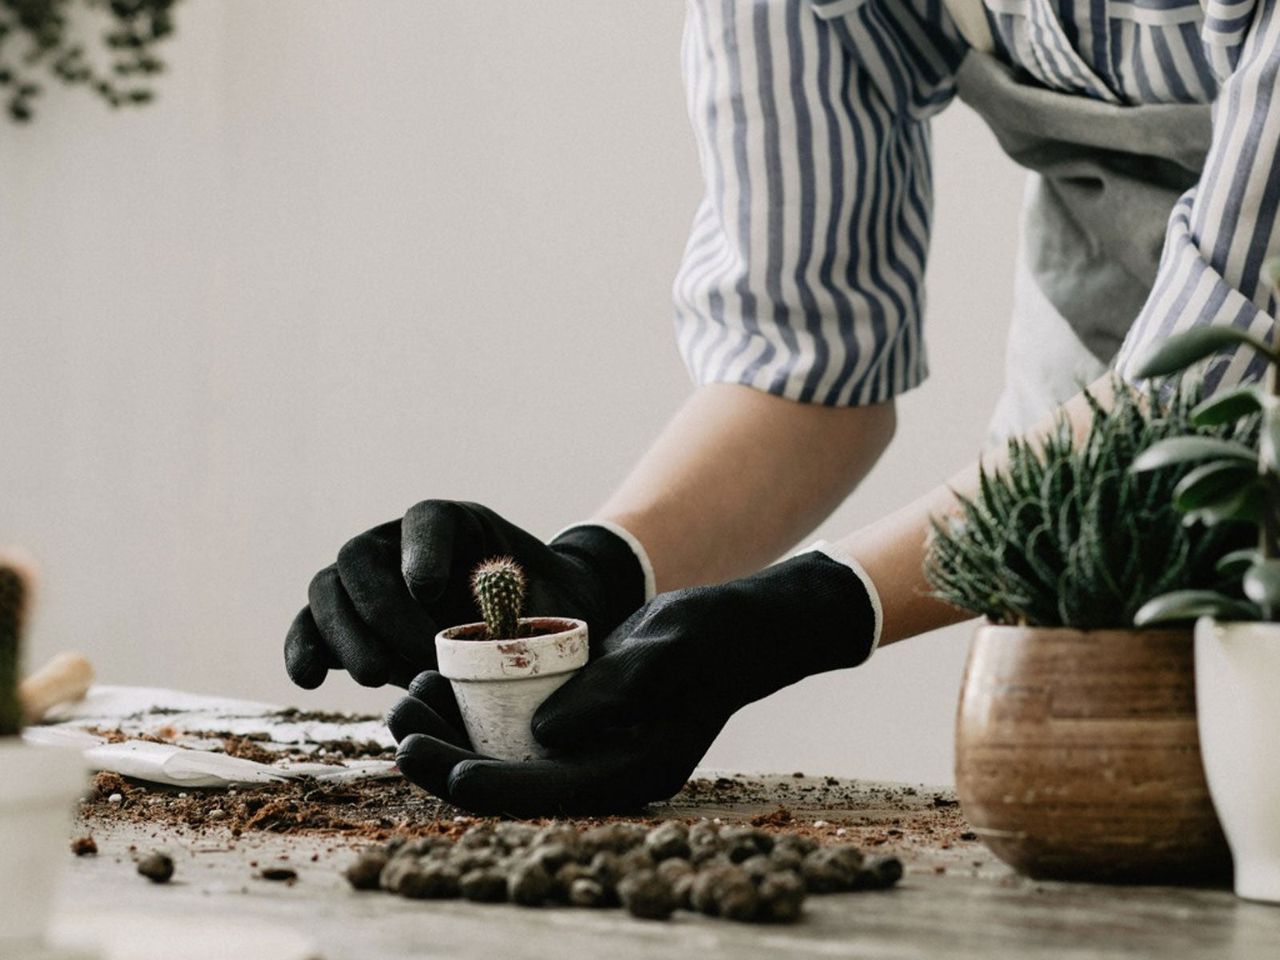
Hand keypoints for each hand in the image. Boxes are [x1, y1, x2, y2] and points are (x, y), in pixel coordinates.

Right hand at [284, 502, 645, 689]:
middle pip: (363, 556)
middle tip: (412, 657)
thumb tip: (523, 650)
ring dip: (345, 634)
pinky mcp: (344, 621)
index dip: (421, 548)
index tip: (430, 590)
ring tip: (378, 677)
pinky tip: (310, 680)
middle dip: (381, 609)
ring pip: (328, 589)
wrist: (528, 636)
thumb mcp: (558, 613)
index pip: (428, 519)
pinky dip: (304, 650)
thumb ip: (542, 622)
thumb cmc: (548, 618)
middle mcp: (401, 543)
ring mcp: (366, 580)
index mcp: (460, 527)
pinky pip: (308, 627)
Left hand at [388, 550, 876, 814]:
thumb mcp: (662, 657)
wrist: (736, 627)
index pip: (537, 795)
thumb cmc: (708, 639)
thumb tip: (543, 731)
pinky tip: (438, 679)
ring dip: (450, 732)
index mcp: (624, 775)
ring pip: (500, 754)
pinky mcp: (575, 718)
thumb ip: (608, 694)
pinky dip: (473, 710)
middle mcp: (598, 770)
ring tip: (406, 695)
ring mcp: (586, 746)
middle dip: (445, 757)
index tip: (429, 758)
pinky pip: (512, 727)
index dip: (477, 782)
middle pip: (506, 781)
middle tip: (398, 721)